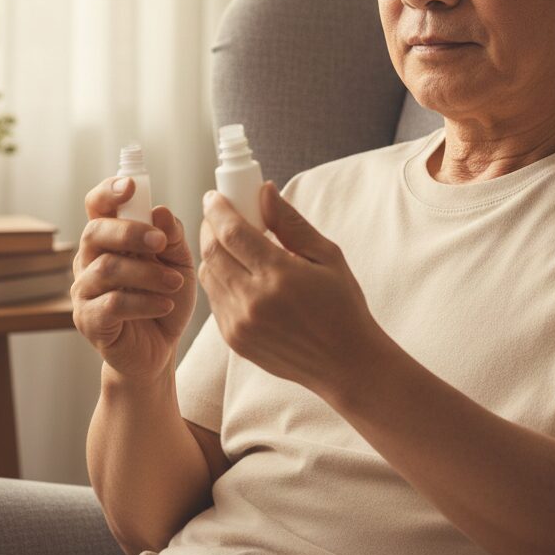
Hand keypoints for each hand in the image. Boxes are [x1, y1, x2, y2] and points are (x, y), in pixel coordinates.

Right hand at [72, 176, 197, 381]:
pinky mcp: (89, 320)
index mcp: (111, 238)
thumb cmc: (165, 296)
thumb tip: (160, 211)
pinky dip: (144, 302)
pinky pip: (111, 304)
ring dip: (147, 273)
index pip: (97, 205)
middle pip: (95, 231)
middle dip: (130, 232)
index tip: (131, 186)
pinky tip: (165, 305)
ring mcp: (85, 290)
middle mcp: (90, 259)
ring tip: (174, 283)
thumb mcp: (179, 261)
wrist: (161, 348)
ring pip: (107, 268)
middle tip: (161, 243)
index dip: (108, 191)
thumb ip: (171, 236)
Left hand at [198, 181, 381, 399]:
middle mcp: (253, 302)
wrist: (345, 363)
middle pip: (213, 252)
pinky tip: (239, 273)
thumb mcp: (327, 256)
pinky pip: (214, 299)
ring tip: (231, 243)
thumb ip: (290, 223)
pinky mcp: (234, 340)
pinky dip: (220, 279)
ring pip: (209, 275)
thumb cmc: (342, 305)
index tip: (215, 196)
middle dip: (210, 226)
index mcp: (280, 276)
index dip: (218, 209)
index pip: (232, 232)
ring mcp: (240, 324)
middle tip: (220, 214)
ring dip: (213, 252)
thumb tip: (264, 190)